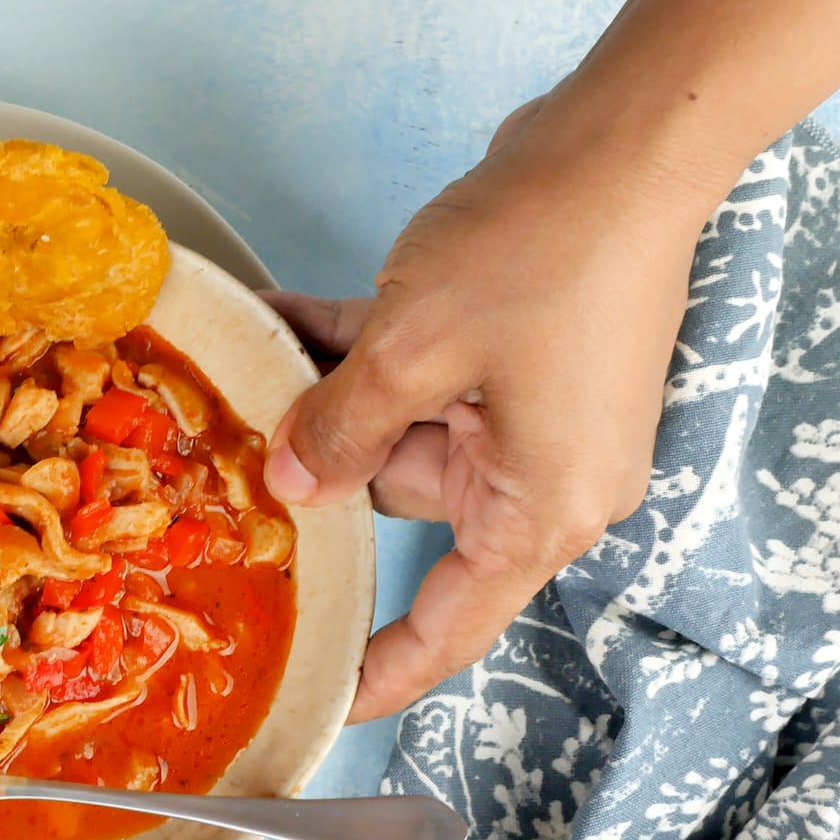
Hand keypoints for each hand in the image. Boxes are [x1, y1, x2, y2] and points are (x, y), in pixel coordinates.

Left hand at [261, 96, 708, 722]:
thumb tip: (293, 480)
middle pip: (401, 505)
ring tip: (233, 376)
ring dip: (322, 397)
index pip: (449, 627)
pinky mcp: (506, 350)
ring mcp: (524, 409)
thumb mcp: (414, 353)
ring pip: (394, 425)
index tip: (316, 700)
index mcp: (538, 510)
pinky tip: (270, 319)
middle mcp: (538, 473)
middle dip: (315, 478)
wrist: (621, 140)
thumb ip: (342, 428)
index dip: (379, 671)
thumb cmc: (542, 255)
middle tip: (217, 483)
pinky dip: (350, 350)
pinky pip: (411, 370)